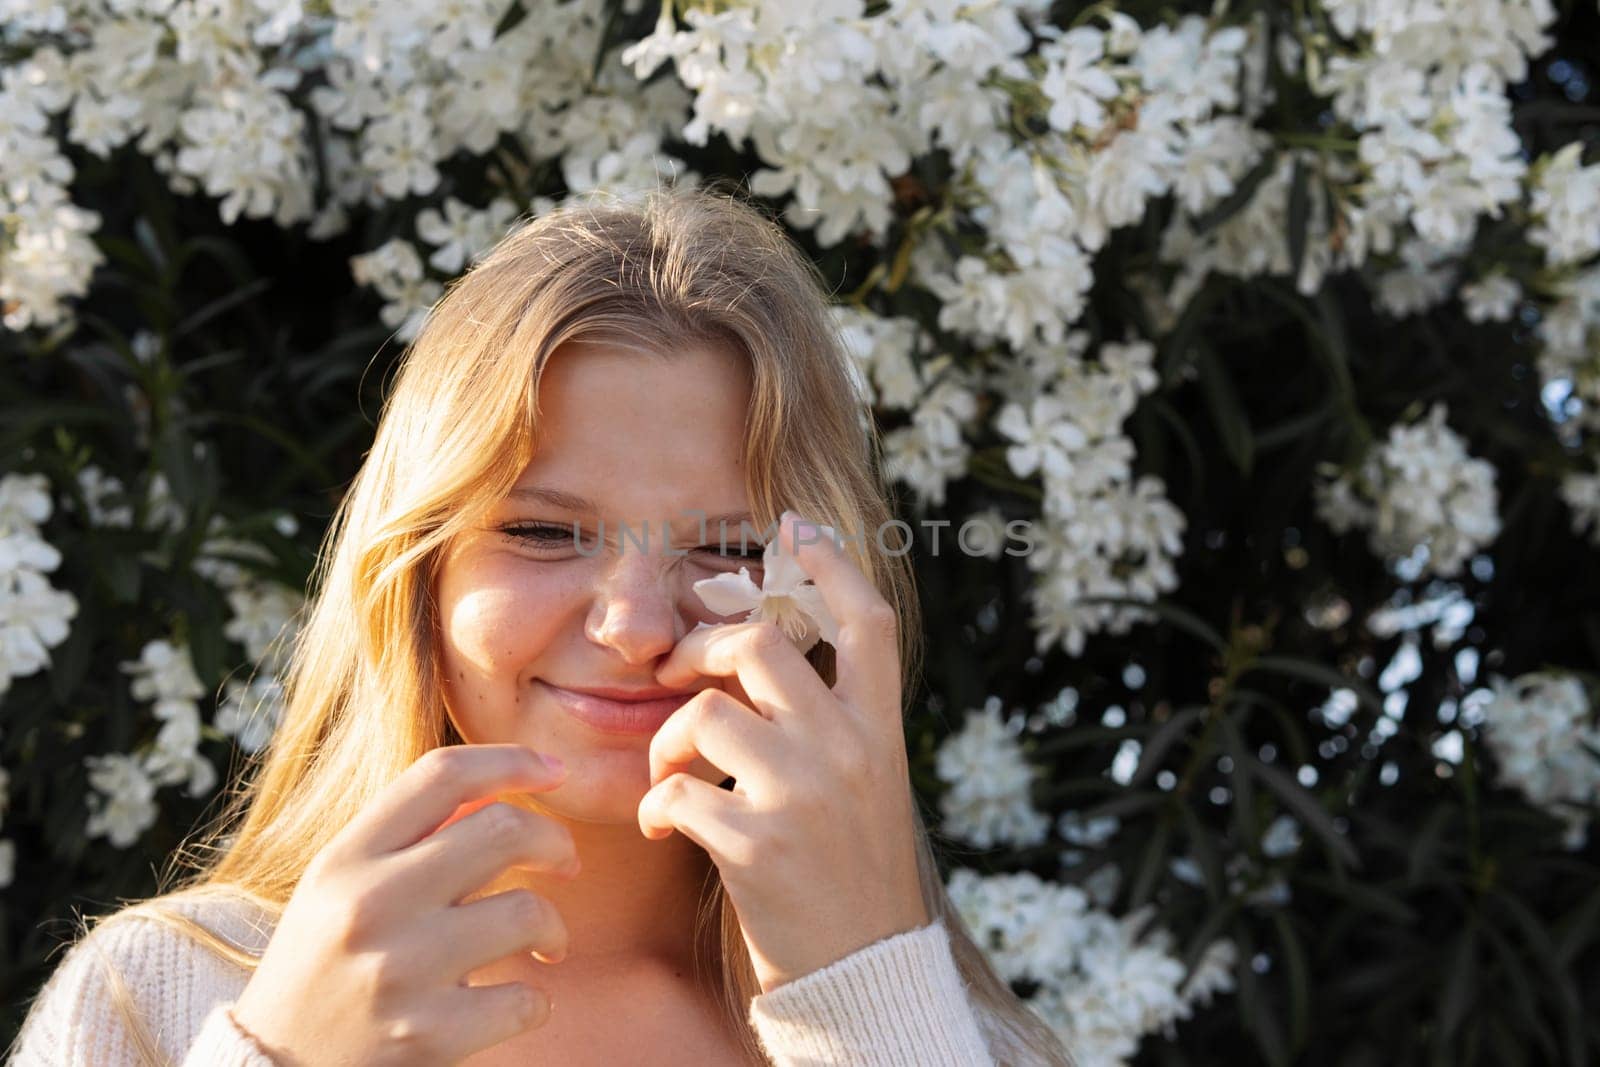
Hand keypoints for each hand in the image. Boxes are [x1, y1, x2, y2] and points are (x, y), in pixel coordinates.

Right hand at [231, 744, 580, 1065]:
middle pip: (503, 830)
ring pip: (528, 912)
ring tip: (546, 944)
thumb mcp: (338, 889)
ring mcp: (399, 972)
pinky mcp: (427, 1037)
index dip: (512, 760)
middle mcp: (368, 905)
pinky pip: (526, 999)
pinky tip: (516, 1004)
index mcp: (345, 859)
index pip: (441, 775)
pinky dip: (536, 1001)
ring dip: (555, 928)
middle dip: (556, 842)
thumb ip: (410, 837)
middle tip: (566, 864)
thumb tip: (498, 786)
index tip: (555, 770)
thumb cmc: (322, 971)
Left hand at [636, 511, 929, 992]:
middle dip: (702, 648)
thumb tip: (766, 657)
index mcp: (881, 731)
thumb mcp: (865, 784)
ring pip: (706, 714)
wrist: (863, 969)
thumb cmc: (852, 869)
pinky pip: (677, 793)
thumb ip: (829, 722)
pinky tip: (664, 827)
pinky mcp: (758, 848)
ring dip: (669, 738)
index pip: (868, 622)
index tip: (796, 528)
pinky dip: (656, 806)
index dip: (832, 565)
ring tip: (670, 774)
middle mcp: (850, 752)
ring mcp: (804, 797)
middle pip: (763, 647)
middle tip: (678, 674)